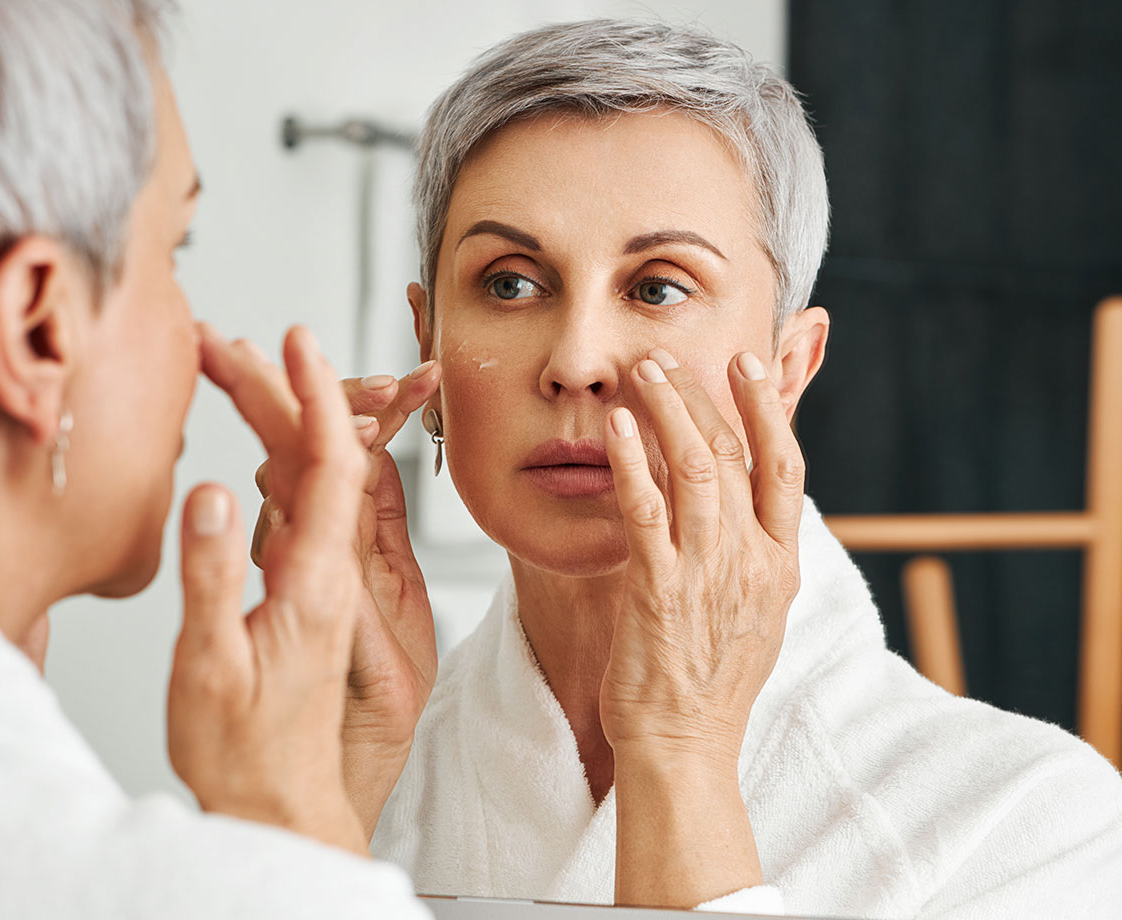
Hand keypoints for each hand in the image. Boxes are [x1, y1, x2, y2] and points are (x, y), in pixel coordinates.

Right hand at [252, 362, 441, 839]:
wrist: (276, 803)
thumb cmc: (244, 749)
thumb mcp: (215, 665)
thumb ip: (216, 577)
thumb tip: (217, 491)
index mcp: (319, 583)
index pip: (334, 466)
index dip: (318, 397)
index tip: (296, 341)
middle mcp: (330, 571)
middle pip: (318, 458)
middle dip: (277, 390)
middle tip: (224, 343)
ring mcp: (320, 578)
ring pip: (308, 478)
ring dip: (275, 417)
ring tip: (232, 367)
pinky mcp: (304, 589)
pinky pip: (299, 509)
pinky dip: (275, 463)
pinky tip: (254, 443)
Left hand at [602, 348, 804, 906]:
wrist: (685, 746)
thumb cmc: (709, 682)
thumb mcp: (754, 613)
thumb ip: (750, 556)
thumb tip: (740, 509)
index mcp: (779, 564)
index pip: (784, 468)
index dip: (766, 410)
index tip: (745, 365)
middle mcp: (751, 561)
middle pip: (734, 455)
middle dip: (702, 396)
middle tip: (671, 355)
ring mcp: (707, 574)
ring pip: (694, 469)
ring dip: (668, 411)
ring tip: (643, 370)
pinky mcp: (658, 590)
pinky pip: (645, 512)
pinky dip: (631, 463)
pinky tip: (617, 428)